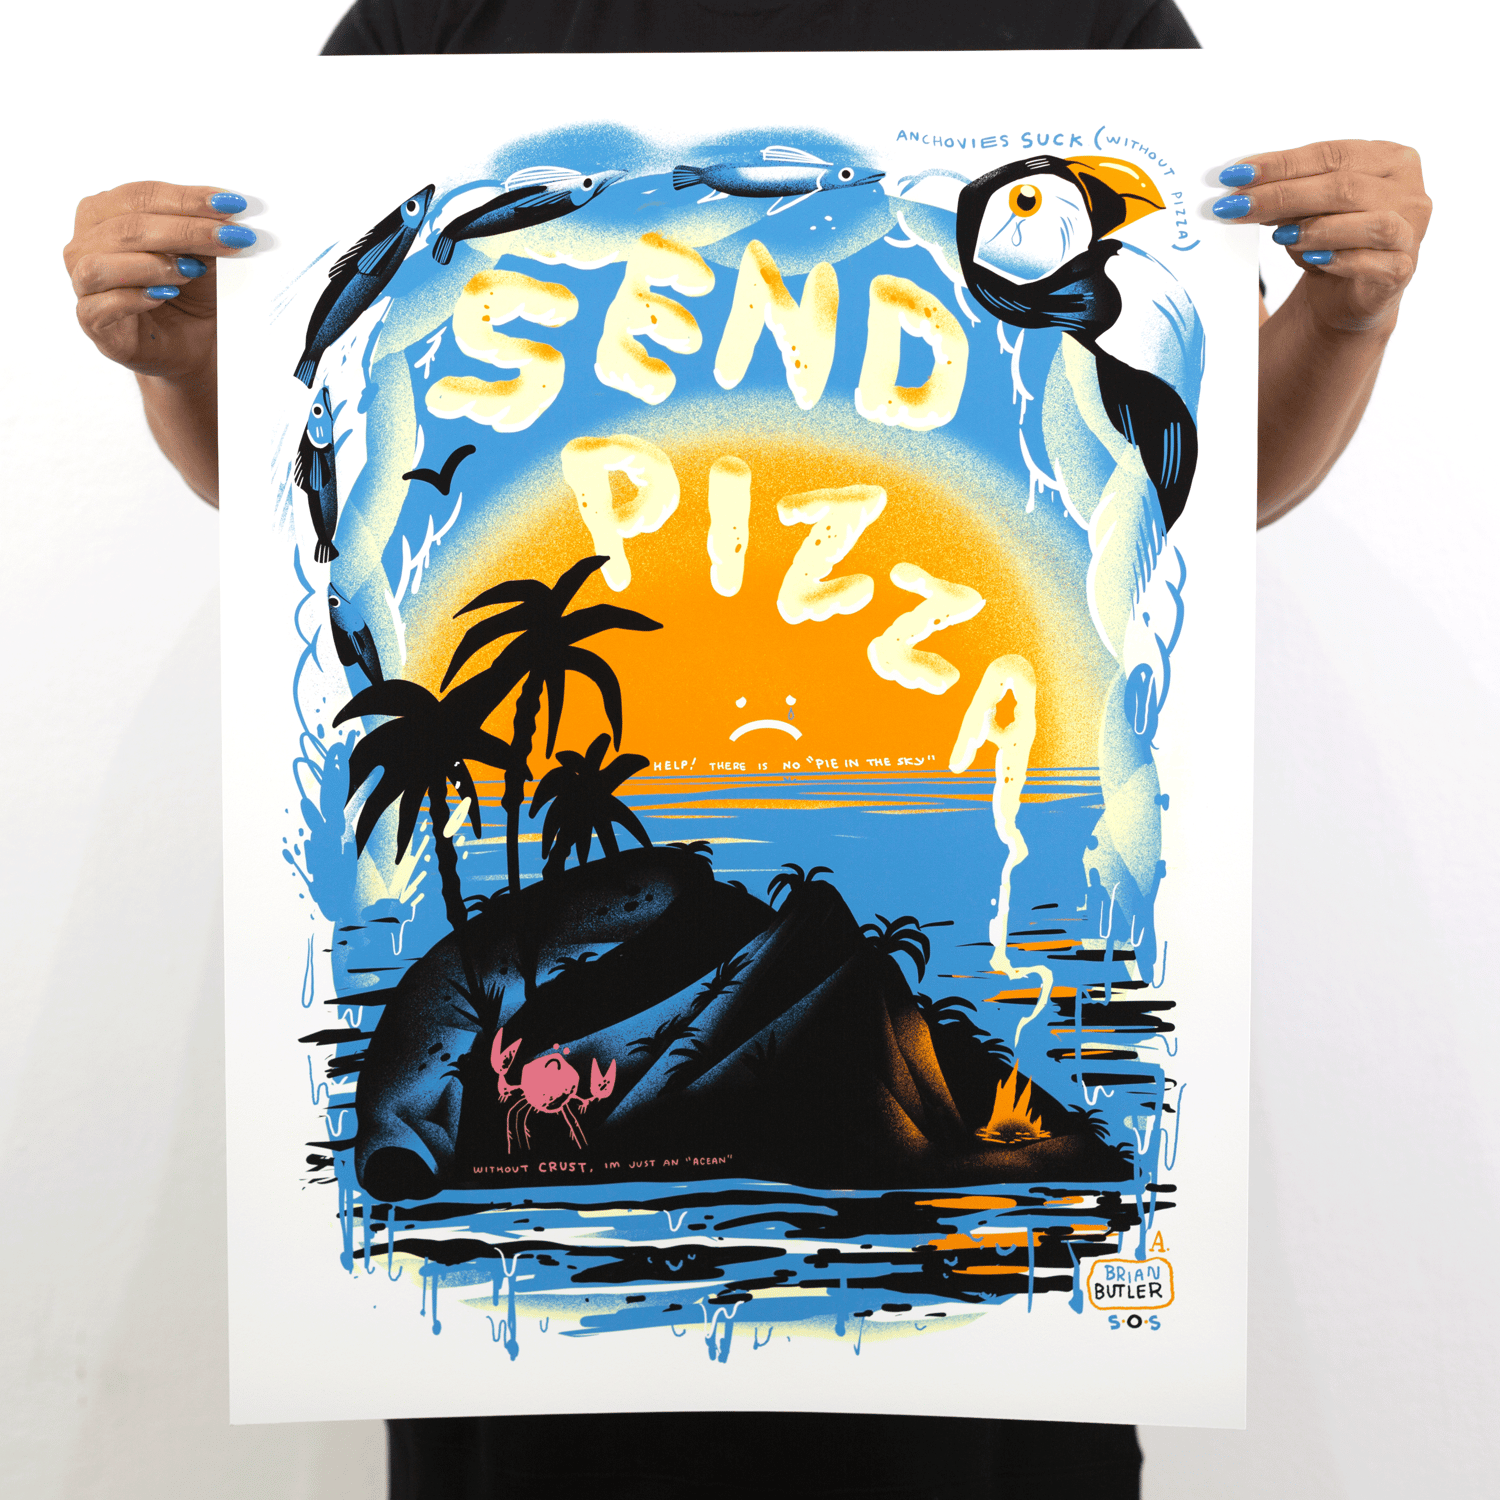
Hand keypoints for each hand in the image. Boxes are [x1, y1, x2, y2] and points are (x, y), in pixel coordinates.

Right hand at [64, 182, 255, 380]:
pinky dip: (135, 298)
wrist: (195, 343)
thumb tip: (225, 207)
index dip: (186, 198)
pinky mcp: (91, 322)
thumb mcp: (201, 252)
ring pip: (102, 264)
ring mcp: (83, 284)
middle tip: (230, 237)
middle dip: (184, 230)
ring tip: (193, 270)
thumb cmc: (191, 292)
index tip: (230, 203)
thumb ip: (201, 228)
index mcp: (104, 213)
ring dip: (154, 264)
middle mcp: (86, 244)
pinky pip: (101, 305)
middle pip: (127, 228)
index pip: (141, 196)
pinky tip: (166, 295)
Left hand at [1214, 141, 1430, 334]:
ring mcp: (1412, 229)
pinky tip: (1314, 261)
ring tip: (1278, 236)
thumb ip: (1285, 195)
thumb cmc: (1327, 241)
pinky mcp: (1403, 268)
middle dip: (1283, 195)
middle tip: (1237, 207)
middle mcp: (1407, 189)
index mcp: (1387, 159)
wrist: (1346, 295)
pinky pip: (1376, 261)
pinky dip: (1341, 260)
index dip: (1280, 164)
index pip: (1330, 154)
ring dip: (1316, 228)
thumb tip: (1244, 187)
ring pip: (1368, 220)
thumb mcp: (1302, 212)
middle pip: (1343, 186)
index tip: (1235, 176)